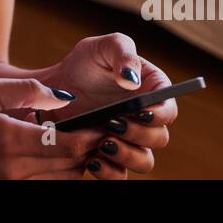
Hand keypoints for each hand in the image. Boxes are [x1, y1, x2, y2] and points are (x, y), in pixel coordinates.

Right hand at [0, 76, 118, 178]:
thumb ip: (26, 91)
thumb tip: (64, 98)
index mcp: (10, 141)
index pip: (71, 145)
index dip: (94, 134)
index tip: (105, 121)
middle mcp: (13, 171)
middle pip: (73, 167)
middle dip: (92, 149)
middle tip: (102, 129)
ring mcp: (9, 187)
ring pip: (62, 181)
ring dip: (77, 164)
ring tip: (81, 141)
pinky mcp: (4, 193)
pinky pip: (43, 185)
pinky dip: (56, 173)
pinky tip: (54, 155)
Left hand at [41, 33, 177, 178]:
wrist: (53, 90)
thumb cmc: (82, 64)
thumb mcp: (101, 47)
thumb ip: (122, 53)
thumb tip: (132, 80)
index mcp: (150, 91)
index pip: (169, 109)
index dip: (160, 114)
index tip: (140, 112)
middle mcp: (144, 120)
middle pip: (160, 138)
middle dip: (139, 134)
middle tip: (114, 124)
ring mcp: (128, 141)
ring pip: (144, 161)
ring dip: (127, 156)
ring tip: (103, 143)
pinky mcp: (110, 158)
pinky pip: (119, 175)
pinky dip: (109, 171)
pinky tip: (93, 158)